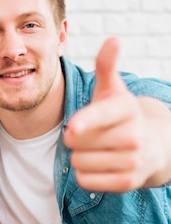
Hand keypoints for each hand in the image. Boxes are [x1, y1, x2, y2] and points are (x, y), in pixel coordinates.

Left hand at [64, 38, 163, 191]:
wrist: (150, 145)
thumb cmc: (119, 114)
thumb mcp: (111, 90)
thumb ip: (106, 66)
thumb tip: (113, 40)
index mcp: (126, 109)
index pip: (102, 116)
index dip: (86, 122)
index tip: (72, 128)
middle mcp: (134, 136)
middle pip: (77, 142)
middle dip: (74, 139)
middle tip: (87, 134)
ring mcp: (133, 161)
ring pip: (79, 162)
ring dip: (78, 157)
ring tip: (94, 149)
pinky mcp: (128, 183)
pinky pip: (86, 180)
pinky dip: (84, 174)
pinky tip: (97, 165)